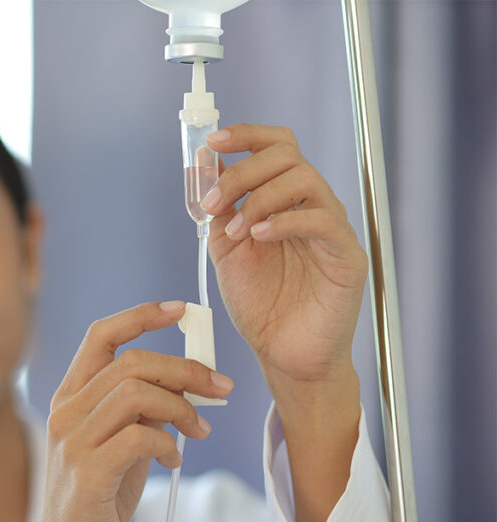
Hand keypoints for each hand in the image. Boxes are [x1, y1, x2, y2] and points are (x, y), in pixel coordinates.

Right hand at [15, 301, 232, 521]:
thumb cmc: (98, 498)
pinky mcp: (88, 473)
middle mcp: (65, 412)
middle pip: (131, 362)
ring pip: (135, 393)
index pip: (101, 336)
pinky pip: (140, 436)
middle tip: (220, 387)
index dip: (141, 315)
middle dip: (185, 369)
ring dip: (181, 406)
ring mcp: (72, 442)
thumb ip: (143, 410)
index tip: (180, 310)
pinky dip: (169, 443)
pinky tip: (174, 461)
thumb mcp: (120, 443)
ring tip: (199, 430)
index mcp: (70, 397)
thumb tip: (188, 381)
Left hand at [202, 124, 367, 384]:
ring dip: (259, 198)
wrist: (282, 354)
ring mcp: (332, 228)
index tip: (214, 141)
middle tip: (213, 203)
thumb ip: (218, 208)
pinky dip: (285, 221)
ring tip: (235, 231)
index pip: (276, 147)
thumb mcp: (226, 248)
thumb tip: (205, 162)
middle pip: (287, 156)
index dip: (247, 135)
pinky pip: (323, 220)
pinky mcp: (347, 256)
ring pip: (305, 180)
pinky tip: (259, 236)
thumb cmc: (260, 304)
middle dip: (243, 172)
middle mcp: (312, 206)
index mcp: (285, 200)